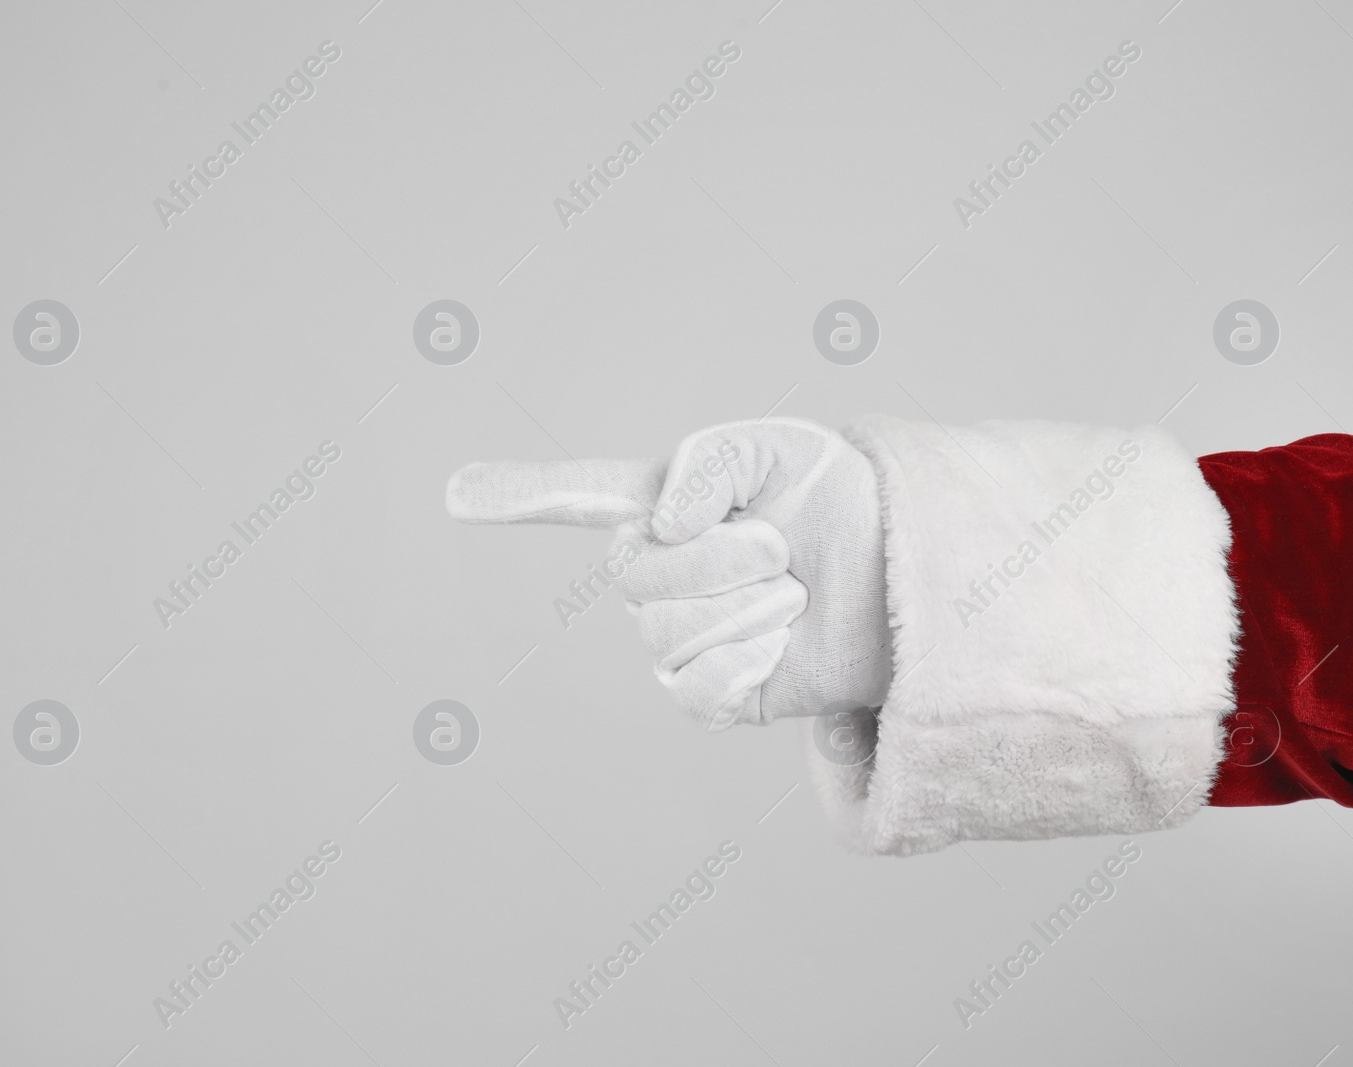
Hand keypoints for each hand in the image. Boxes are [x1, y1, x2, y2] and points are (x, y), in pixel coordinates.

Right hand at [446, 418, 890, 729]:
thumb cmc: (834, 501)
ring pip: (669, 634)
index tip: (454, 492)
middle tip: (782, 546)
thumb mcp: (775, 451)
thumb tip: (660, 521)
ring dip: (749, 606)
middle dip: (720, 556)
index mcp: (661, 505)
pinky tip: (777, 643)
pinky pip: (695, 690)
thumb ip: (707, 463)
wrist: (899, 567)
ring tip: (793, 591)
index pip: (574, 498)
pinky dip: (743, 662)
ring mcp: (681, 637)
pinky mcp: (719, 693)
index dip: (517, 495)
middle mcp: (658, 574)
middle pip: (634, 577)